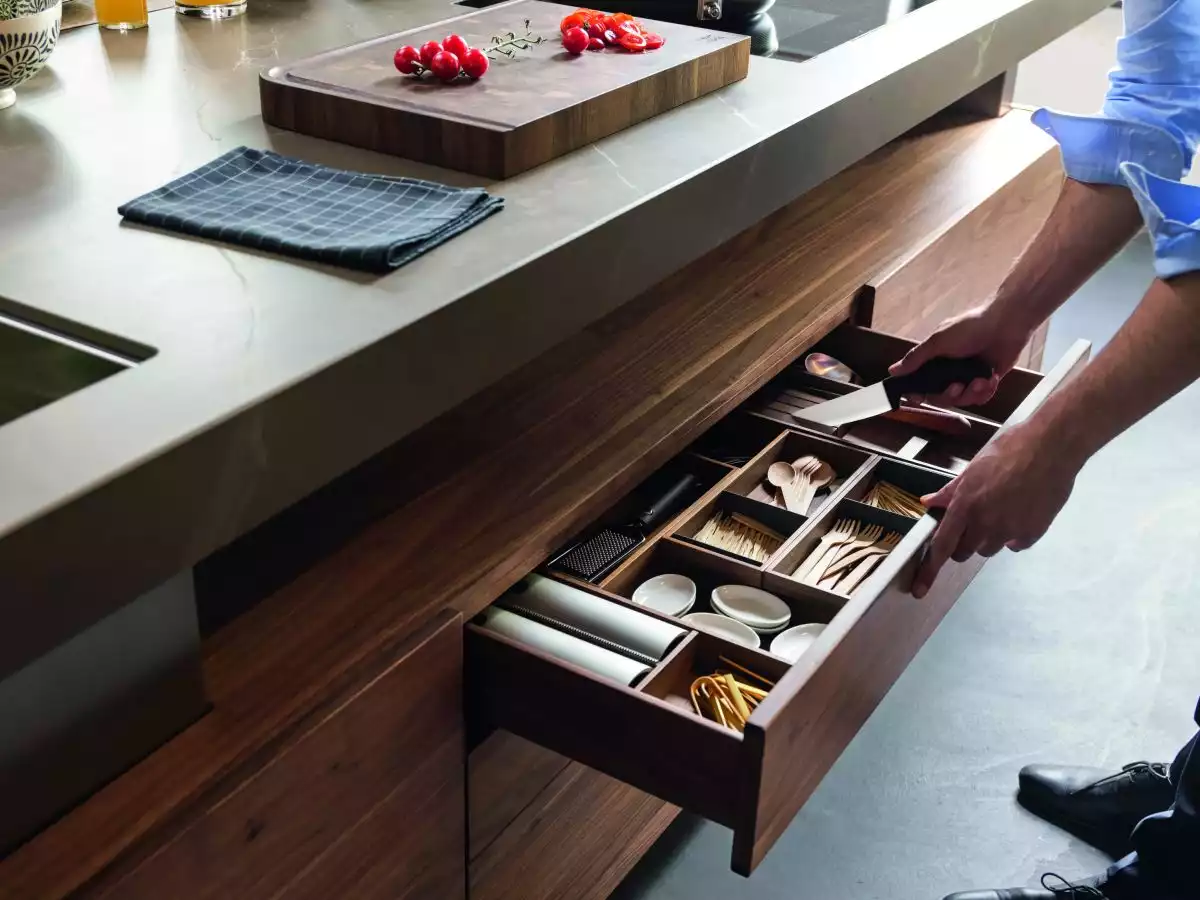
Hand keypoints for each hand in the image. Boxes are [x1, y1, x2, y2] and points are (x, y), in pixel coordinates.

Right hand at [889, 306, 1031, 406]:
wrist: (1006, 325)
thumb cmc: (970, 328)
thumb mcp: (938, 341)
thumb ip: (916, 358)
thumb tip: (891, 370)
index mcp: (935, 360)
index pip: (920, 383)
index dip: (917, 393)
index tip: (919, 397)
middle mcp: (949, 370)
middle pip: (941, 396)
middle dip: (950, 395)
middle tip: (958, 386)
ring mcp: (968, 376)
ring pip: (962, 400)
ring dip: (971, 393)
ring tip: (981, 381)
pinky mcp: (986, 381)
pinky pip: (981, 398)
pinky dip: (986, 391)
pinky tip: (991, 379)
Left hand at [911, 420, 1078, 597]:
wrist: (1051, 447)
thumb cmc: (1010, 450)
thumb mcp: (973, 468)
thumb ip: (950, 491)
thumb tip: (929, 502)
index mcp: (965, 505)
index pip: (942, 546)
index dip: (928, 570)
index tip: (920, 590)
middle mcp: (985, 522)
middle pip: (965, 552)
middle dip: (964, 542)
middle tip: (974, 521)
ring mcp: (1010, 529)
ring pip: (989, 549)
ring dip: (990, 538)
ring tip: (1001, 510)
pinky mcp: (1033, 532)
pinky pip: (1016, 545)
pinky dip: (1015, 536)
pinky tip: (1020, 513)